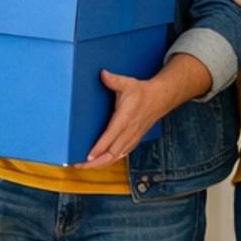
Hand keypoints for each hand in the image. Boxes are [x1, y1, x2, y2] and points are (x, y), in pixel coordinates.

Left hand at [84, 54, 209, 165]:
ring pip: (116, 157)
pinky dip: (110, 161)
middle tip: (79, 165)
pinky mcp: (134, 141)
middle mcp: (129, 131)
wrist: (160, 99)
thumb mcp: (127, 83)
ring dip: (101, 164)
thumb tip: (102, 74)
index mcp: (125, 118)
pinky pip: (121, 155)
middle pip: (112, 153)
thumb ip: (113, 80)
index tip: (88, 156)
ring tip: (85, 167)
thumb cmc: (142, 92)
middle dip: (95, 162)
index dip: (99, 148)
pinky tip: (100, 164)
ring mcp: (132, 138)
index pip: (110, 137)